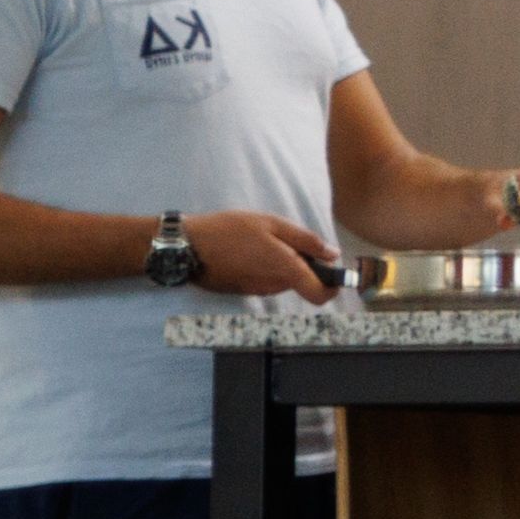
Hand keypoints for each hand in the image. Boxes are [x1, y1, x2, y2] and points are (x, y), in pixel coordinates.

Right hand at [186, 210, 338, 299]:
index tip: (330, 271)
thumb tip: (332, 255)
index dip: (331, 286)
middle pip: (302, 283)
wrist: (187, 246)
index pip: (320, 295)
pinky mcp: (243, 291)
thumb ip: (305, 240)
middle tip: (284, 242)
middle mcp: (274, 286)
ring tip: (260, 243)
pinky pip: (264, 282)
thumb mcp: (271, 224)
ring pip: (283, 281)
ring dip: (280, 265)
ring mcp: (257, 291)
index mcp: (286, 269)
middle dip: (301, 266)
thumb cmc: (229, 230)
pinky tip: (246, 252)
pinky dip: (263, 269)